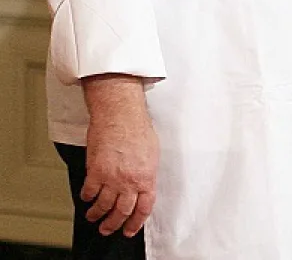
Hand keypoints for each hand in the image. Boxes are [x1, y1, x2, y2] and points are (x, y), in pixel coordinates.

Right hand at [80, 75, 158, 236]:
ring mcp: (112, 178)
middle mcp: (130, 181)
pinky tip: (86, 198)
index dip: (136, 222)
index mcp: (147, 177)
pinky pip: (89, 192)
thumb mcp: (152, 154)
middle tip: (108, 228)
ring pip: (103, 206)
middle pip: (122, 211)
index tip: (130, 229)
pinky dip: (86, 198)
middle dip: (113, 224)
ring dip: (97, 214)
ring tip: (93, 216)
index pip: (144, 208)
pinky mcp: (96, 172)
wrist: (121, 116)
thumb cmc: (138, 130)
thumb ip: (146, 173)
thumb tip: (142, 185)